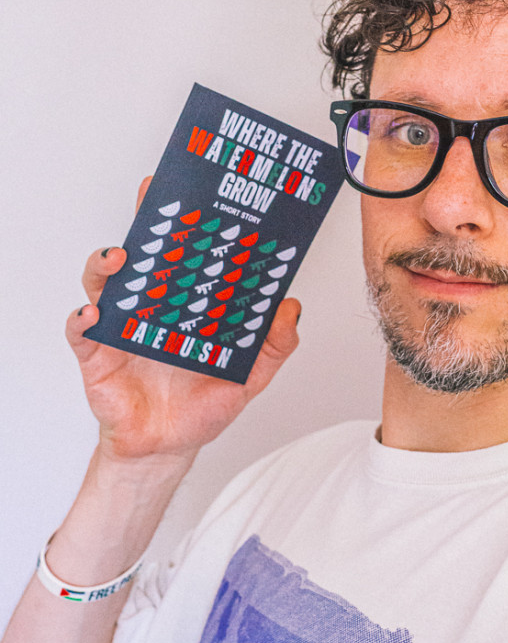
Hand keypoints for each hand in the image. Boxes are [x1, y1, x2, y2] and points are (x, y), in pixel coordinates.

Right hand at [65, 178, 300, 463]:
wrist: (169, 447)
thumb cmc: (204, 407)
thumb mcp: (250, 374)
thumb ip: (274, 344)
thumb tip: (292, 306)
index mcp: (186, 305)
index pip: (186, 255)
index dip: (189, 224)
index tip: (199, 195)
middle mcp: (151, 307)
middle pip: (143, 254)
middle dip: (145, 222)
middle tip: (151, 200)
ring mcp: (120, 327)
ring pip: (104, 283)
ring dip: (107, 264)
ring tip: (120, 257)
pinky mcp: (97, 355)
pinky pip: (81, 332)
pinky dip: (81, 320)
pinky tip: (92, 316)